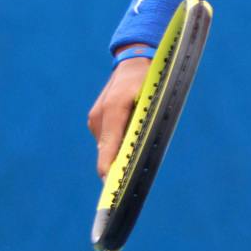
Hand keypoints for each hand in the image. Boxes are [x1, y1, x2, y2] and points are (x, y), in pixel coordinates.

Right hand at [87, 57, 152, 178]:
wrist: (135, 59)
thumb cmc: (150, 79)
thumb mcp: (154, 101)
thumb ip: (144, 125)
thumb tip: (137, 153)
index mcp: (114, 110)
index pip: (108, 151)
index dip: (110, 174)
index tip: (113, 191)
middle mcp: (100, 116)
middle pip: (105, 154)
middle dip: (115, 171)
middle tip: (126, 190)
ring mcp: (96, 117)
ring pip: (105, 148)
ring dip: (116, 159)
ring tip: (130, 174)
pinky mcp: (97, 118)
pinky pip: (106, 139)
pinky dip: (115, 148)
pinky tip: (127, 154)